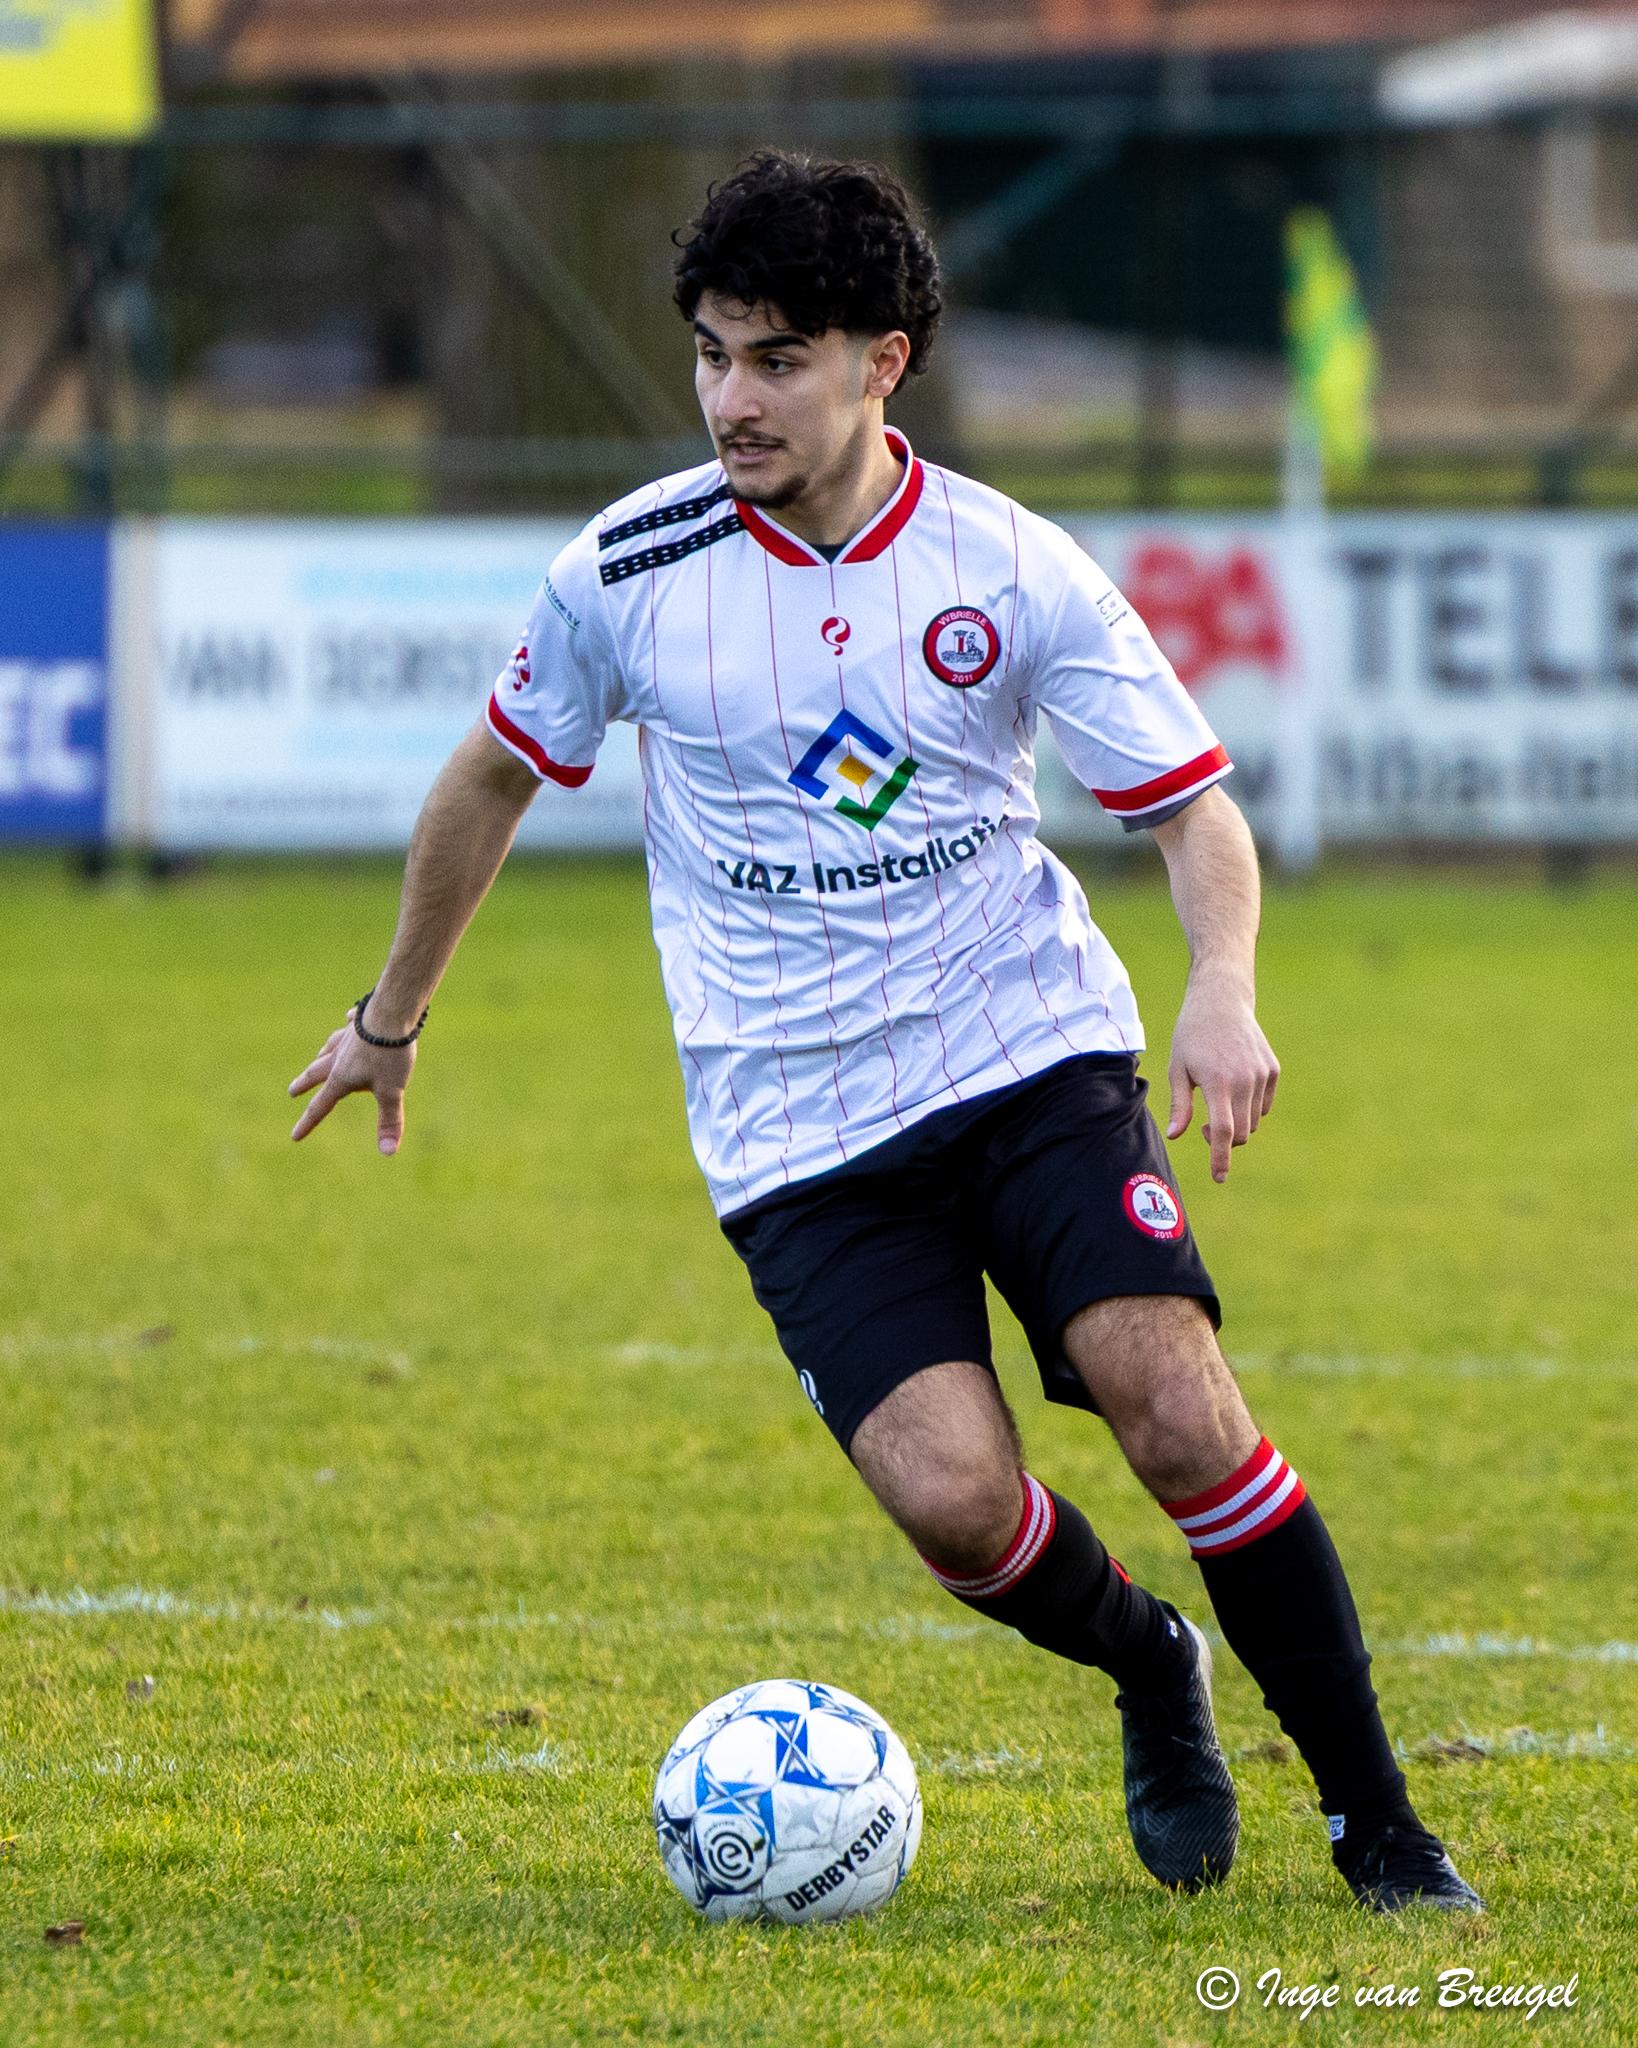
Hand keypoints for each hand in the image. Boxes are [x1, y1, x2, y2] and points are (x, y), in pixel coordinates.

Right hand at [288, 1007, 416, 1154]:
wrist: (392, 1012)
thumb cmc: (390, 1055)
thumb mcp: (392, 1092)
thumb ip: (389, 1121)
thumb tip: (388, 1153)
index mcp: (341, 1077)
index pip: (321, 1106)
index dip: (308, 1123)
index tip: (294, 1136)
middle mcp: (339, 1057)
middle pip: (316, 1073)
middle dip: (304, 1084)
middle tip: (291, 1091)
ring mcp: (348, 1037)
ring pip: (329, 1048)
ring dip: (322, 1055)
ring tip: (319, 1056)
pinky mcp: (361, 1020)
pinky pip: (350, 1024)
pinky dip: (347, 1025)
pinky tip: (348, 1020)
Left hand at [1165, 972, 1278, 1183]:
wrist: (1221, 1002)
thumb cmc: (1191, 1036)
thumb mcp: (1178, 1069)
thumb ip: (1180, 1105)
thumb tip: (1176, 1136)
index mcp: (1218, 1082)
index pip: (1223, 1132)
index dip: (1220, 1158)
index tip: (1218, 1177)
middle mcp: (1244, 1080)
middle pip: (1240, 1133)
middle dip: (1222, 1141)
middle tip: (1202, 1127)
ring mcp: (1262, 1075)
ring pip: (1253, 1122)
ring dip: (1236, 1125)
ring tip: (1216, 1104)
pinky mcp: (1272, 1070)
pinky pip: (1263, 1105)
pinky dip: (1250, 1109)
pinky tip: (1233, 1091)